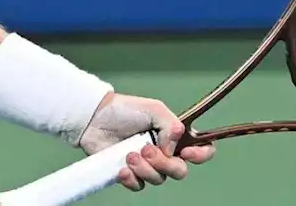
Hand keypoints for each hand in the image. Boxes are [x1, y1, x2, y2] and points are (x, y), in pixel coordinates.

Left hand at [80, 93, 215, 191]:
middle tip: (146, 149)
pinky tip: (122, 168)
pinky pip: (139, 186)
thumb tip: (175, 147)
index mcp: (174, 137)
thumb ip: (171, 125)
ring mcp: (147, 165)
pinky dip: (132, 179)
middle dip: (164, 163)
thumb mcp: (153, 108)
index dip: (201, 155)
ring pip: (159, 179)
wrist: (93, 118)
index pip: (201, 150)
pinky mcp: (130, 173)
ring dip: (145, 168)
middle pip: (180, 171)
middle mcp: (164, 153)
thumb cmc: (123, 110)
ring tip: (129, 154)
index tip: (187, 152)